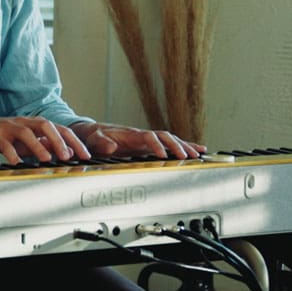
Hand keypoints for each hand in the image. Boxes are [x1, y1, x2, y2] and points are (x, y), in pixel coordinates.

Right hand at [0, 117, 91, 164]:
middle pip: (45, 125)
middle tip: (68, 156)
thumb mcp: (27, 140)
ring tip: (46, 159)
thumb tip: (66, 152)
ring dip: (38, 145)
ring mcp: (9, 127)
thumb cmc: (4, 137)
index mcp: (34, 124)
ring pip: (26, 132)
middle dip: (59, 140)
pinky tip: (17, 163)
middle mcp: (24, 122)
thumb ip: (45, 144)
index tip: (85, 155)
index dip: (73, 141)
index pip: (59, 129)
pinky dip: (12, 154)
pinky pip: (5, 145)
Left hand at [72, 122, 205, 159]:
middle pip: (164, 136)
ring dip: (184, 146)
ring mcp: (146, 140)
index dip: (156, 145)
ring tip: (199, 154)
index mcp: (130, 135)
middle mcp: (141, 136)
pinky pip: (169, 145)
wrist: (92, 133)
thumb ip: (101, 142)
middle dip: (176, 146)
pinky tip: (197, 151)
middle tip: (187, 157)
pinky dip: (183, 147)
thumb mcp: (93, 139)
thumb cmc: (93, 137)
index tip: (162, 155)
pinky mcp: (148, 146)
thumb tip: (110, 146)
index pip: (148, 137)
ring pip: (170, 140)